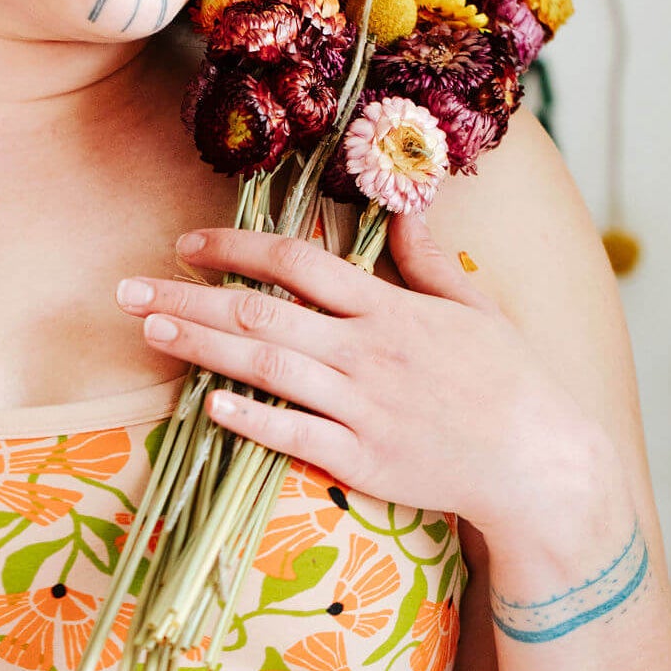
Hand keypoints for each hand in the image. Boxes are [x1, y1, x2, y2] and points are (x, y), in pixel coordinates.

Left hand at [115, 210, 604, 536]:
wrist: (541, 465)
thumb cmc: (509, 381)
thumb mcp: (475, 309)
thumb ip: (427, 261)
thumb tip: (406, 206)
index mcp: (390, 308)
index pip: (299, 263)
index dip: (237, 248)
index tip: (186, 243)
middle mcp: (368, 351)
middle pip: (263, 311)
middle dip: (189, 298)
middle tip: (129, 289)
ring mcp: (363, 406)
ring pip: (267, 367)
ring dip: (202, 347)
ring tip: (149, 331)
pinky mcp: (364, 459)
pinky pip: (294, 434)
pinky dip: (249, 418)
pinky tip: (205, 404)